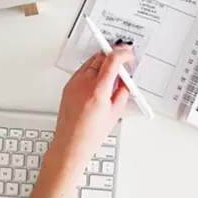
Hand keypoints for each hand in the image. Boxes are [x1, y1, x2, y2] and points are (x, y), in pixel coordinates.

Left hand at [49, 45, 133, 172]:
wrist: (70, 144)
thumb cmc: (90, 134)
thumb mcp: (115, 112)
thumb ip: (122, 91)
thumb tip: (126, 80)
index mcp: (98, 91)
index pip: (112, 60)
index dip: (123, 53)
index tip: (128, 54)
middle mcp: (84, 84)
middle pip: (101, 56)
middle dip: (114, 55)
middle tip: (123, 60)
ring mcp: (74, 83)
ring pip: (91, 60)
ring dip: (103, 61)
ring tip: (112, 72)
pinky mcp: (68, 86)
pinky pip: (82, 69)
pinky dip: (93, 68)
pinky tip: (99, 78)